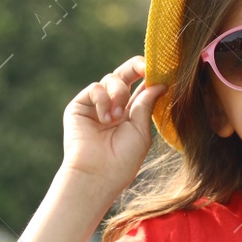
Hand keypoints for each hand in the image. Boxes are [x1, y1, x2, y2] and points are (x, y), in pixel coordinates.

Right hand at [60, 55, 168, 196]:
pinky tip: (105, 119)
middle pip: (125, 74)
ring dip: (118, 94)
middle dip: (136, 67)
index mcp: (132, 113)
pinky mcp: (80, 106)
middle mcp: (114, 106)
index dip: (151, 75)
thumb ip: (146, 103)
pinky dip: (103, 99)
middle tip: (145, 68)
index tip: (161, 70)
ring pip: (112, 79)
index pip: (142, 86)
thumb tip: (159, 82)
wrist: (97, 174)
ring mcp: (96, 105)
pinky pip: (95, 88)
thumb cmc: (122, 159)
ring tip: (116, 118)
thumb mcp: (141, 130)